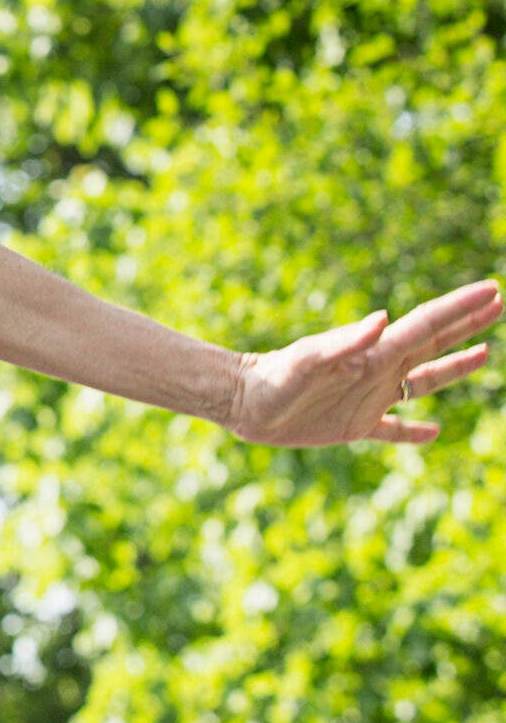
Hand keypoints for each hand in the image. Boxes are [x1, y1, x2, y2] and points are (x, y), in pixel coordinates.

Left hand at [227, 278, 499, 445]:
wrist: (242, 401)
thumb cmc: (272, 378)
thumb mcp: (307, 359)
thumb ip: (344, 342)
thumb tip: (383, 318)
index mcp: (374, 353)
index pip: (428, 326)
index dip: (461, 309)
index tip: (492, 291)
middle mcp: (378, 371)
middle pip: (433, 344)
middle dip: (466, 324)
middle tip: (498, 304)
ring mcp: (368, 397)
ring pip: (423, 382)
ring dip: (454, 368)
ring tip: (484, 353)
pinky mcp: (354, 425)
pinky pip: (394, 429)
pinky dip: (415, 431)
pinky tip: (434, 432)